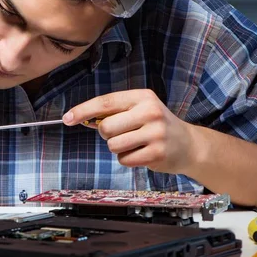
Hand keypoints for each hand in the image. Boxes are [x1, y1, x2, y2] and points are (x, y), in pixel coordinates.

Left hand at [62, 89, 198, 173]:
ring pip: (113, 145)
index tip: (67, 118)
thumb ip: (115, 112)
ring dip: (118, 148)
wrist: (189, 145)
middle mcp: (150, 112)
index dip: (84, 110)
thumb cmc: (156, 125)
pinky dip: (127, 159)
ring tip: (135, 144)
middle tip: (123, 133)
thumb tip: (82, 117)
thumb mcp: (140, 109)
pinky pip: (124, 160)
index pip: (106, 102)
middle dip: (107, 134)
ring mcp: (155, 133)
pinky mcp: (156, 154)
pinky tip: (142, 153)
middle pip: (106, 127)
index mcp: (142, 97)